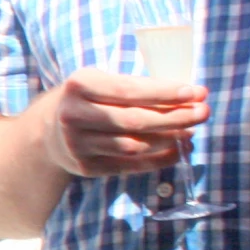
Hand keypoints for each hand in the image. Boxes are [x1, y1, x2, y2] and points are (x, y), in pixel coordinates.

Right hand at [44, 68, 208, 177]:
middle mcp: (73, 116)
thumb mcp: (98, 82)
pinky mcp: (85, 167)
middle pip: (133, 120)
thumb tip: (187, 95)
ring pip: (134, 145)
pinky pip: (129, 165)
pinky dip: (158, 160)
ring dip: (169, 139)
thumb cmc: (86, 100)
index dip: (165, 93)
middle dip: (175, 116)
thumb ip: (133, 86)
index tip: (197, 92)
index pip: (128, 91)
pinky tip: (178, 150)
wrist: (45, 132)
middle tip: (203, 112)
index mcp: (78, 86)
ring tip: (191, 130)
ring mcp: (77, 145)